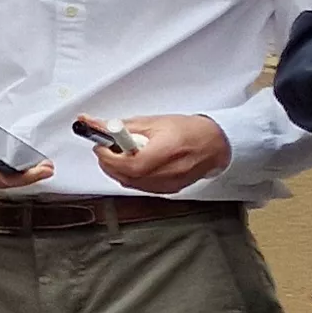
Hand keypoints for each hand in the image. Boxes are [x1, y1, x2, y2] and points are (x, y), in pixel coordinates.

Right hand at [0, 97, 52, 188]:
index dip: (16, 174)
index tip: (36, 168)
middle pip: (4, 178)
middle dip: (28, 176)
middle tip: (47, 167)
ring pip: (6, 175)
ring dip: (27, 173)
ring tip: (45, 165)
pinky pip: (5, 167)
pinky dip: (21, 166)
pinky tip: (32, 159)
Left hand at [87, 112, 229, 193]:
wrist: (214, 144)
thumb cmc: (189, 131)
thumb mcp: (154, 122)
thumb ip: (123, 126)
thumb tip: (97, 125)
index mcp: (167, 151)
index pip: (131, 163)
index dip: (110, 157)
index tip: (101, 146)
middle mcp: (169, 171)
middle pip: (127, 176)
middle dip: (109, 162)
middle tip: (104, 149)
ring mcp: (169, 184)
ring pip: (131, 183)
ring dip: (117, 170)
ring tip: (118, 154)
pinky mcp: (168, 190)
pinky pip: (140, 187)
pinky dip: (130, 176)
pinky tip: (131, 164)